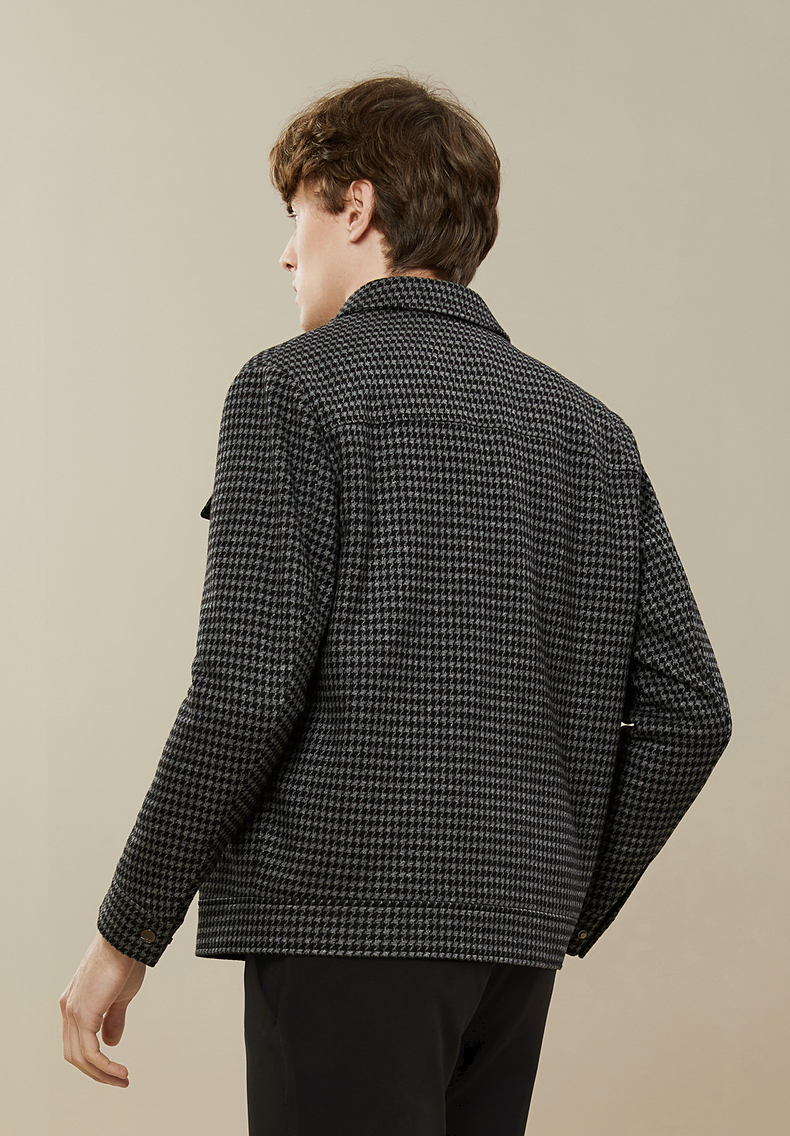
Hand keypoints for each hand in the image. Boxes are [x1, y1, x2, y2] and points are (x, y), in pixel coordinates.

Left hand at [59, 931, 146, 1086]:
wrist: (126, 941)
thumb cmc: (124, 962)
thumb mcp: (119, 996)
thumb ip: (112, 1019)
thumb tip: (111, 1043)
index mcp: (73, 1003)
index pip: (76, 1042)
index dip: (92, 1059)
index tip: (112, 1068)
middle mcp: (68, 1009)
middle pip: (75, 1054)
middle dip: (97, 1072)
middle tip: (118, 1080)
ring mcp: (73, 1012)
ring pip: (81, 1057)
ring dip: (102, 1073)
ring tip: (122, 1079)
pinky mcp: (84, 1014)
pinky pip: (91, 1052)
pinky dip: (104, 1067)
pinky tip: (119, 1071)